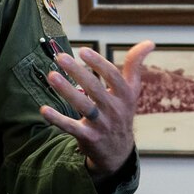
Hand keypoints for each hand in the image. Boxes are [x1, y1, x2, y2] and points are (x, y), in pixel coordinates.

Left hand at [42, 41, 151, 179]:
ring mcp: (101, 124)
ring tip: (52, 76)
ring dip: (66, 90)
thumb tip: (150, 41)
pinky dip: (57, 119)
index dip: (98, 63)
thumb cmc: (122, 112)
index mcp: (125, 96)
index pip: (113, 76)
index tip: (82, 50)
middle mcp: (114, 109)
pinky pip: (71, 127)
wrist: (119, 151)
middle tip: (60, 57)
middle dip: (77, 72)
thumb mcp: (132, 90)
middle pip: (95, 88)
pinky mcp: (88, 137)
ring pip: (83, 106)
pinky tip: (44, 109)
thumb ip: (135, 65)